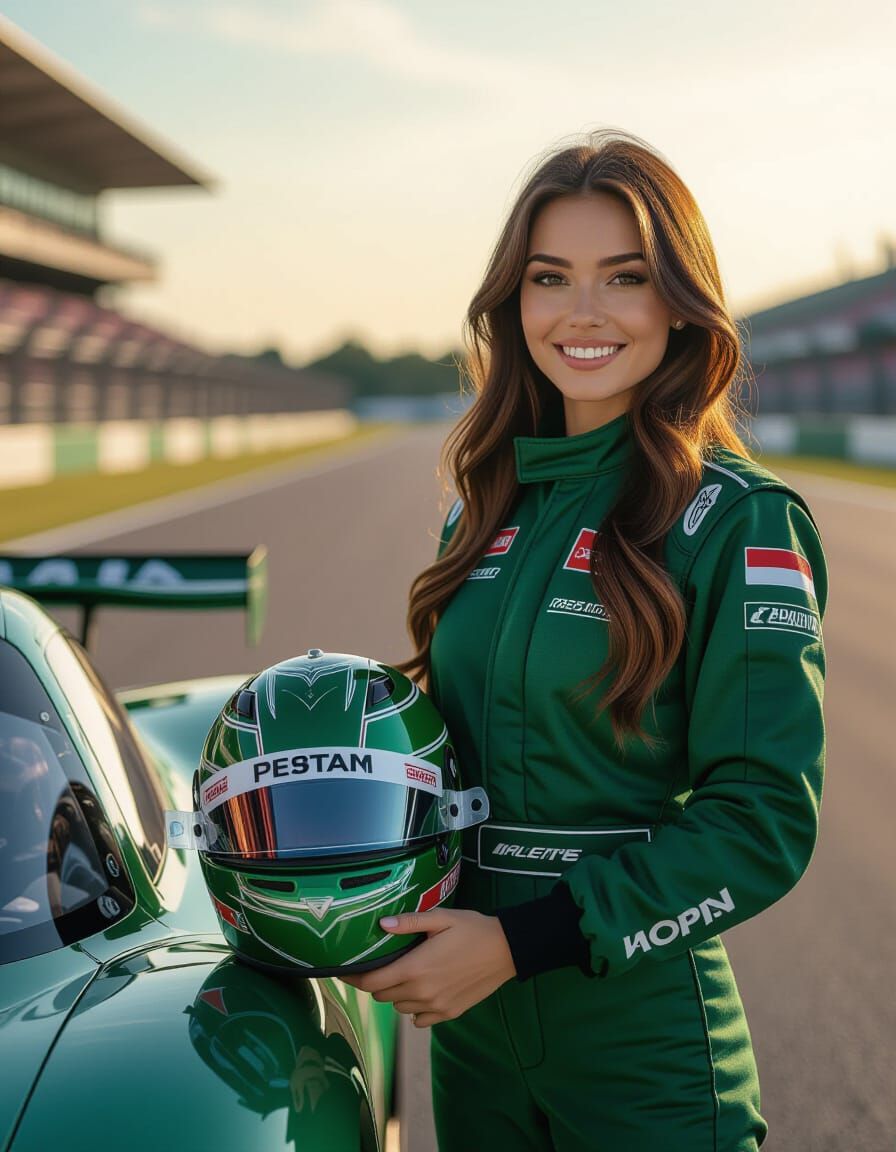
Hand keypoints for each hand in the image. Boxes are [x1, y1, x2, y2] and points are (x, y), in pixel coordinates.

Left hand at [341, 908, 515, 1027]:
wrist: (506, 950)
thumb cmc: (472, 929)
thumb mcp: (441, 918)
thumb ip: (409, 923)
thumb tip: (381, 925)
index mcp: (416, 968)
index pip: (372, 983)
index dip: (354, 978)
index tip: (345, 970)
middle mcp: (422, 992)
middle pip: (383, 996)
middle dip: (376, 982)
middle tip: (381, 965)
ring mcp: (436, 1006)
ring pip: (399, 1008)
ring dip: (396, 994)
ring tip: (404, 975)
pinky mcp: (449, 1013)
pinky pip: (419, 1019)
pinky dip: (414, 1008)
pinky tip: (422, 991)